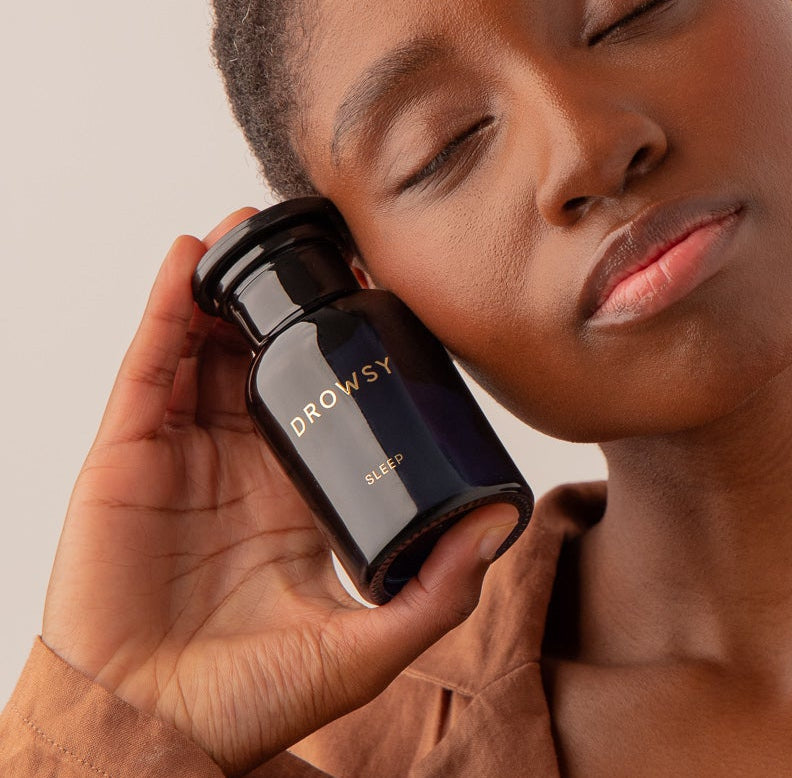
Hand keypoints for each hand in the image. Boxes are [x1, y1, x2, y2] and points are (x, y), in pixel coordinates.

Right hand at [41, 208, 519, 775]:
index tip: (377, 289)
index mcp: (295, 490)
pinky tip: (187, 258)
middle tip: (320, 242)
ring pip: (203, 346)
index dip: (346, 341)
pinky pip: (146, 365)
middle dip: (288, 298)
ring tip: (251, 227)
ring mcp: (182, 451)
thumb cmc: (246, 699)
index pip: (327, 394)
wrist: (149, 732)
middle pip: (264, 355)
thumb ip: (438, 592)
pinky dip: (164, 307)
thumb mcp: (365, 644)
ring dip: (226, 285)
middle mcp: (239, 460)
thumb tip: (501, 526)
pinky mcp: (127, 453)